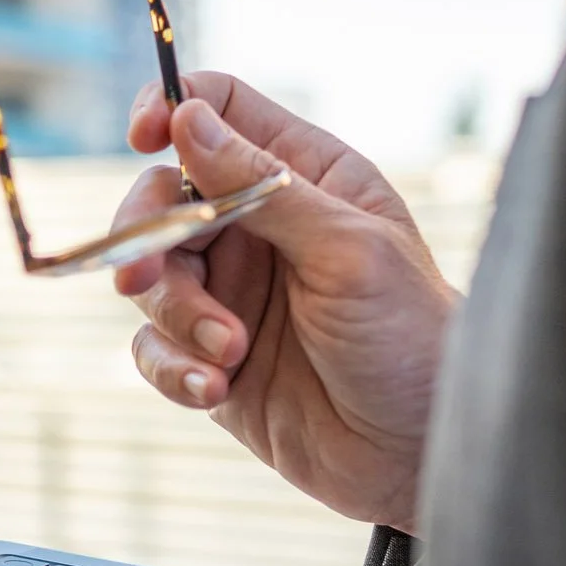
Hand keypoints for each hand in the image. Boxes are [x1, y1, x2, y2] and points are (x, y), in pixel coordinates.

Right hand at [114, 73, 457, 533]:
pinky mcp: (210, 356)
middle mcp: (258, 228)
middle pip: (160, 197)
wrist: (422, 455)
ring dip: (176, 316)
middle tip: (144, 278)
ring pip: (149, 278)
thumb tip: (186, 117)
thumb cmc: (411, 336)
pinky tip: (213, 390)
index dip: (173, 110)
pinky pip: (153, 347)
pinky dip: (172, 367)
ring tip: (229, 354)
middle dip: (147, 238)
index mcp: (302, 178)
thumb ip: (260, 185)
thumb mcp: (345, 248)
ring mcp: (231, 293)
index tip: (143, 137)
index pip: (220, 111)